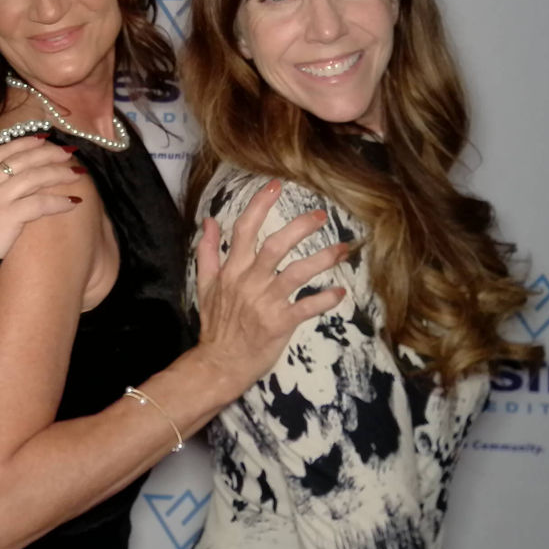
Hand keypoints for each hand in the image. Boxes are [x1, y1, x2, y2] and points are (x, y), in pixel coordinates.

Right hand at [0, 135, 81, 259]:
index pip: (3, 151)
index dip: (26, 143)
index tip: (44, 140)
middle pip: (23, 160)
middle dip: (48, 153)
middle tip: (68, 153)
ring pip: (34, 177)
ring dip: (58, 173)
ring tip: (76, 174)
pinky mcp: (8, 216)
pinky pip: (40, 204)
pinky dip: (58, 202)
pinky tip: (72, 203)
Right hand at [191, 180, 348, 395]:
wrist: (219, 363)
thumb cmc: (216, 324)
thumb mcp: (206, 285)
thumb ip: (207, 251)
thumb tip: (209, 221)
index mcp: (232, 270)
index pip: (244, 230)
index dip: (260, 205)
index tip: (276, 185)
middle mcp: (249, 282)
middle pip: (275, 246)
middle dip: (299, 228)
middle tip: (321, 215)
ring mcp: (265, 303)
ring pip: (295, 274)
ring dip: (321, 259)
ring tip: (342, 249)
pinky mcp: (280, 323)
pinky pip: (306, 308)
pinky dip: (324, 299)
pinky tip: (340, 292)